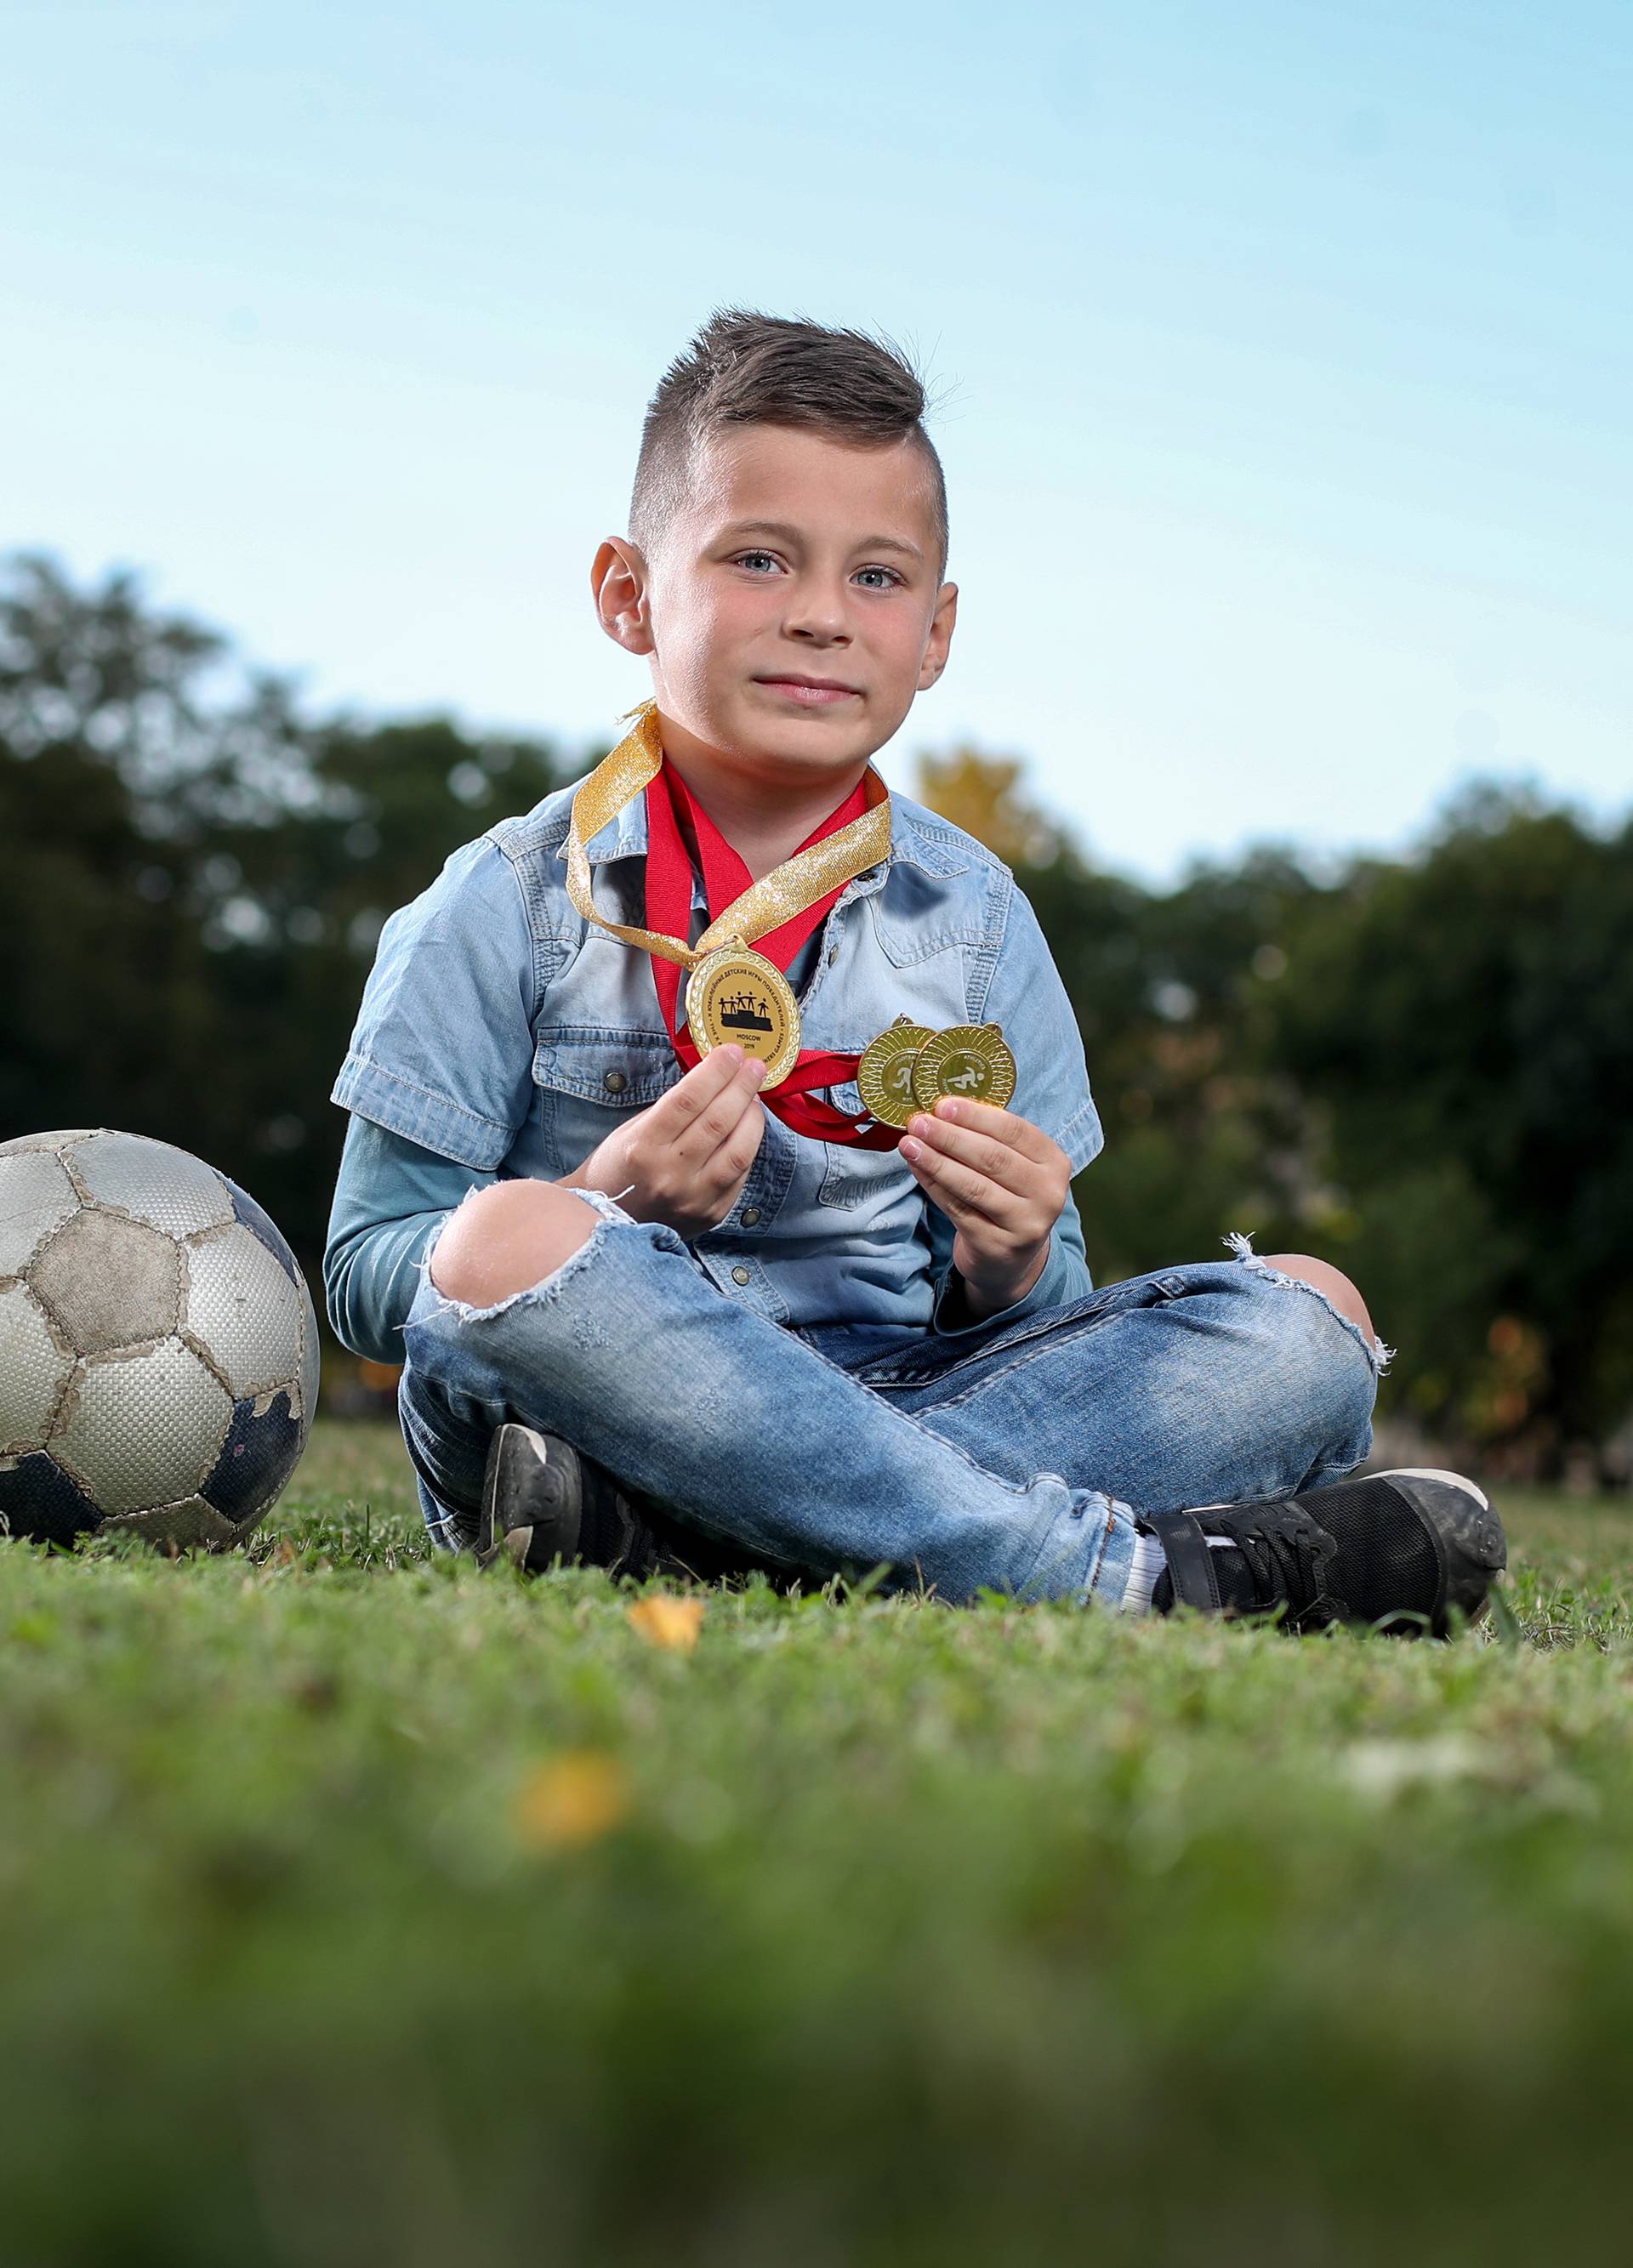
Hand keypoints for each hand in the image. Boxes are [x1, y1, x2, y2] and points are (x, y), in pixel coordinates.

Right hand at [563, 1044, 767, 1239]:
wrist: (610, 1221)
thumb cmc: (619, 1168)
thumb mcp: (634, 1131)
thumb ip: (673, 1110)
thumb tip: (715, 1079)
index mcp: (643, 1146)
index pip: (688, 1100)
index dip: (715, 1071)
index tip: (732, 1052)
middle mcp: (670, 1174)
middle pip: (717, 1121)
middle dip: (741, 1086)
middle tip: (753, 1066)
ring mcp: (694, 1198)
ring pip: (738, 1151)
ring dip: (753, 1117)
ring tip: (755, 1096)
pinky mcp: (712, 1213)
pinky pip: (740, 1174)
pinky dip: (748, 1146)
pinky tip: (749, 1128)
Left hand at [899, 1098, 1070, 1319]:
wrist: (1011, 1258)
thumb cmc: (1009, 1197)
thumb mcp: (1015, 1166)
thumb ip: (990, 1138)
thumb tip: (941, 1110)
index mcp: (1055, 1163)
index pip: (1015, 1131)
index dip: (976, 1116)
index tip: (942, 1104)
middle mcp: (1048, 1194)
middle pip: (993, 1158)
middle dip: (951, 1137)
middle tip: (918, 1122)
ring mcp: (1024, 1224)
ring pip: (973, 1186)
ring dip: (936, 1161)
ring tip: (909, 1143)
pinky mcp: (996, 1245)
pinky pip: (958, 1209)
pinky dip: (933, 1186)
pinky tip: (916, 1168)